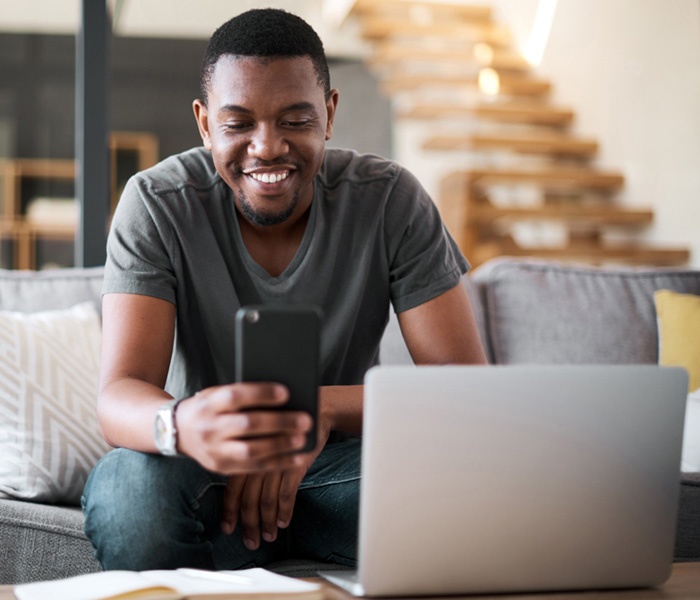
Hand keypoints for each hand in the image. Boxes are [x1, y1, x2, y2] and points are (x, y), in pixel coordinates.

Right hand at [175, 383, 312, 473]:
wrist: (177, 431)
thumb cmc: (208, 407)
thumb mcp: (216, 394)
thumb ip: (242, 394)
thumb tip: (283, 394)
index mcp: (208, 404)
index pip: (235, 397)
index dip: (261, 394)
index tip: (285, 392)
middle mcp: (209, 428)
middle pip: (246, 425)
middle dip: (278, 422)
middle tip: (304, 419)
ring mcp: (213, 451)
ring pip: (250, 450)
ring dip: (280, 446)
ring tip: (301, 439)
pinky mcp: (221, 468)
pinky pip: (253, 468)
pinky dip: (277, 463)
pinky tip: (296, 458)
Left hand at [220, 408, 332, 548]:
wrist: (312, 410)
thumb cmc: (284, 425)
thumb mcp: (261, 438)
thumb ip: (250, 459)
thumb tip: (241, 490)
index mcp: (246, 455)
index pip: (232, 488)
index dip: (230, 511)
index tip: (228, 528)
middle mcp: (258, 461)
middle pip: (248, 499)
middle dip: (249, 524)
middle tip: (251, 542)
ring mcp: (275, 463)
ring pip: (267, 500)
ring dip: (267, 522)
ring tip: (268, 536)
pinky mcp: (295, 464)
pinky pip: (287, 493)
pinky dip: (285, 510)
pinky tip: (283, 522)